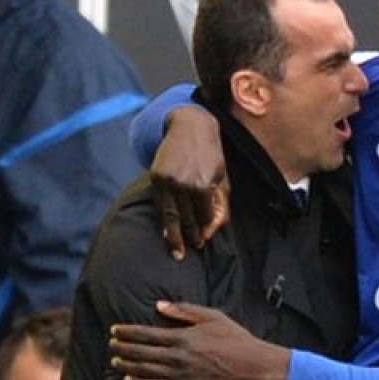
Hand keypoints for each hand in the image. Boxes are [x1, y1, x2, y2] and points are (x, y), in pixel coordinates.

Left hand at [109, 301, 289, 379]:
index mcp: (184, 337)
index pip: (147, 334)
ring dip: (127, 366)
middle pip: (142, 353)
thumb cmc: (234, 338)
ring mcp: (181, 375)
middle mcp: (178, 357)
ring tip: (115, 362)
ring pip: (145, 371)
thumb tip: (159, 305)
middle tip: (111, 344)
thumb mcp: (212, 316)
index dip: (128, 332)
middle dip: (123, 348)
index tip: (115, 329)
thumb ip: (184, 310)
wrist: (250, 365)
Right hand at [151, 105, 229, 260]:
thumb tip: (211, 230)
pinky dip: (164, 218)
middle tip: (192, 248)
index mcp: (204, 185)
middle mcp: (186, 184)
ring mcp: (169, 181)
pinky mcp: (156, 176)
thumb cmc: (210, 156)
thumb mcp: (222, 177)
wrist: (189, 127)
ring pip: (171, 216)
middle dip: (190, 236)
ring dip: (174, 236)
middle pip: (188, 219)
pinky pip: (161, 204)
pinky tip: (166, 230)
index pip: (205, 216)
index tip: (202, 240)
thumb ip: (220, 204)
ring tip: (177, 251)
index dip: (205, 228)